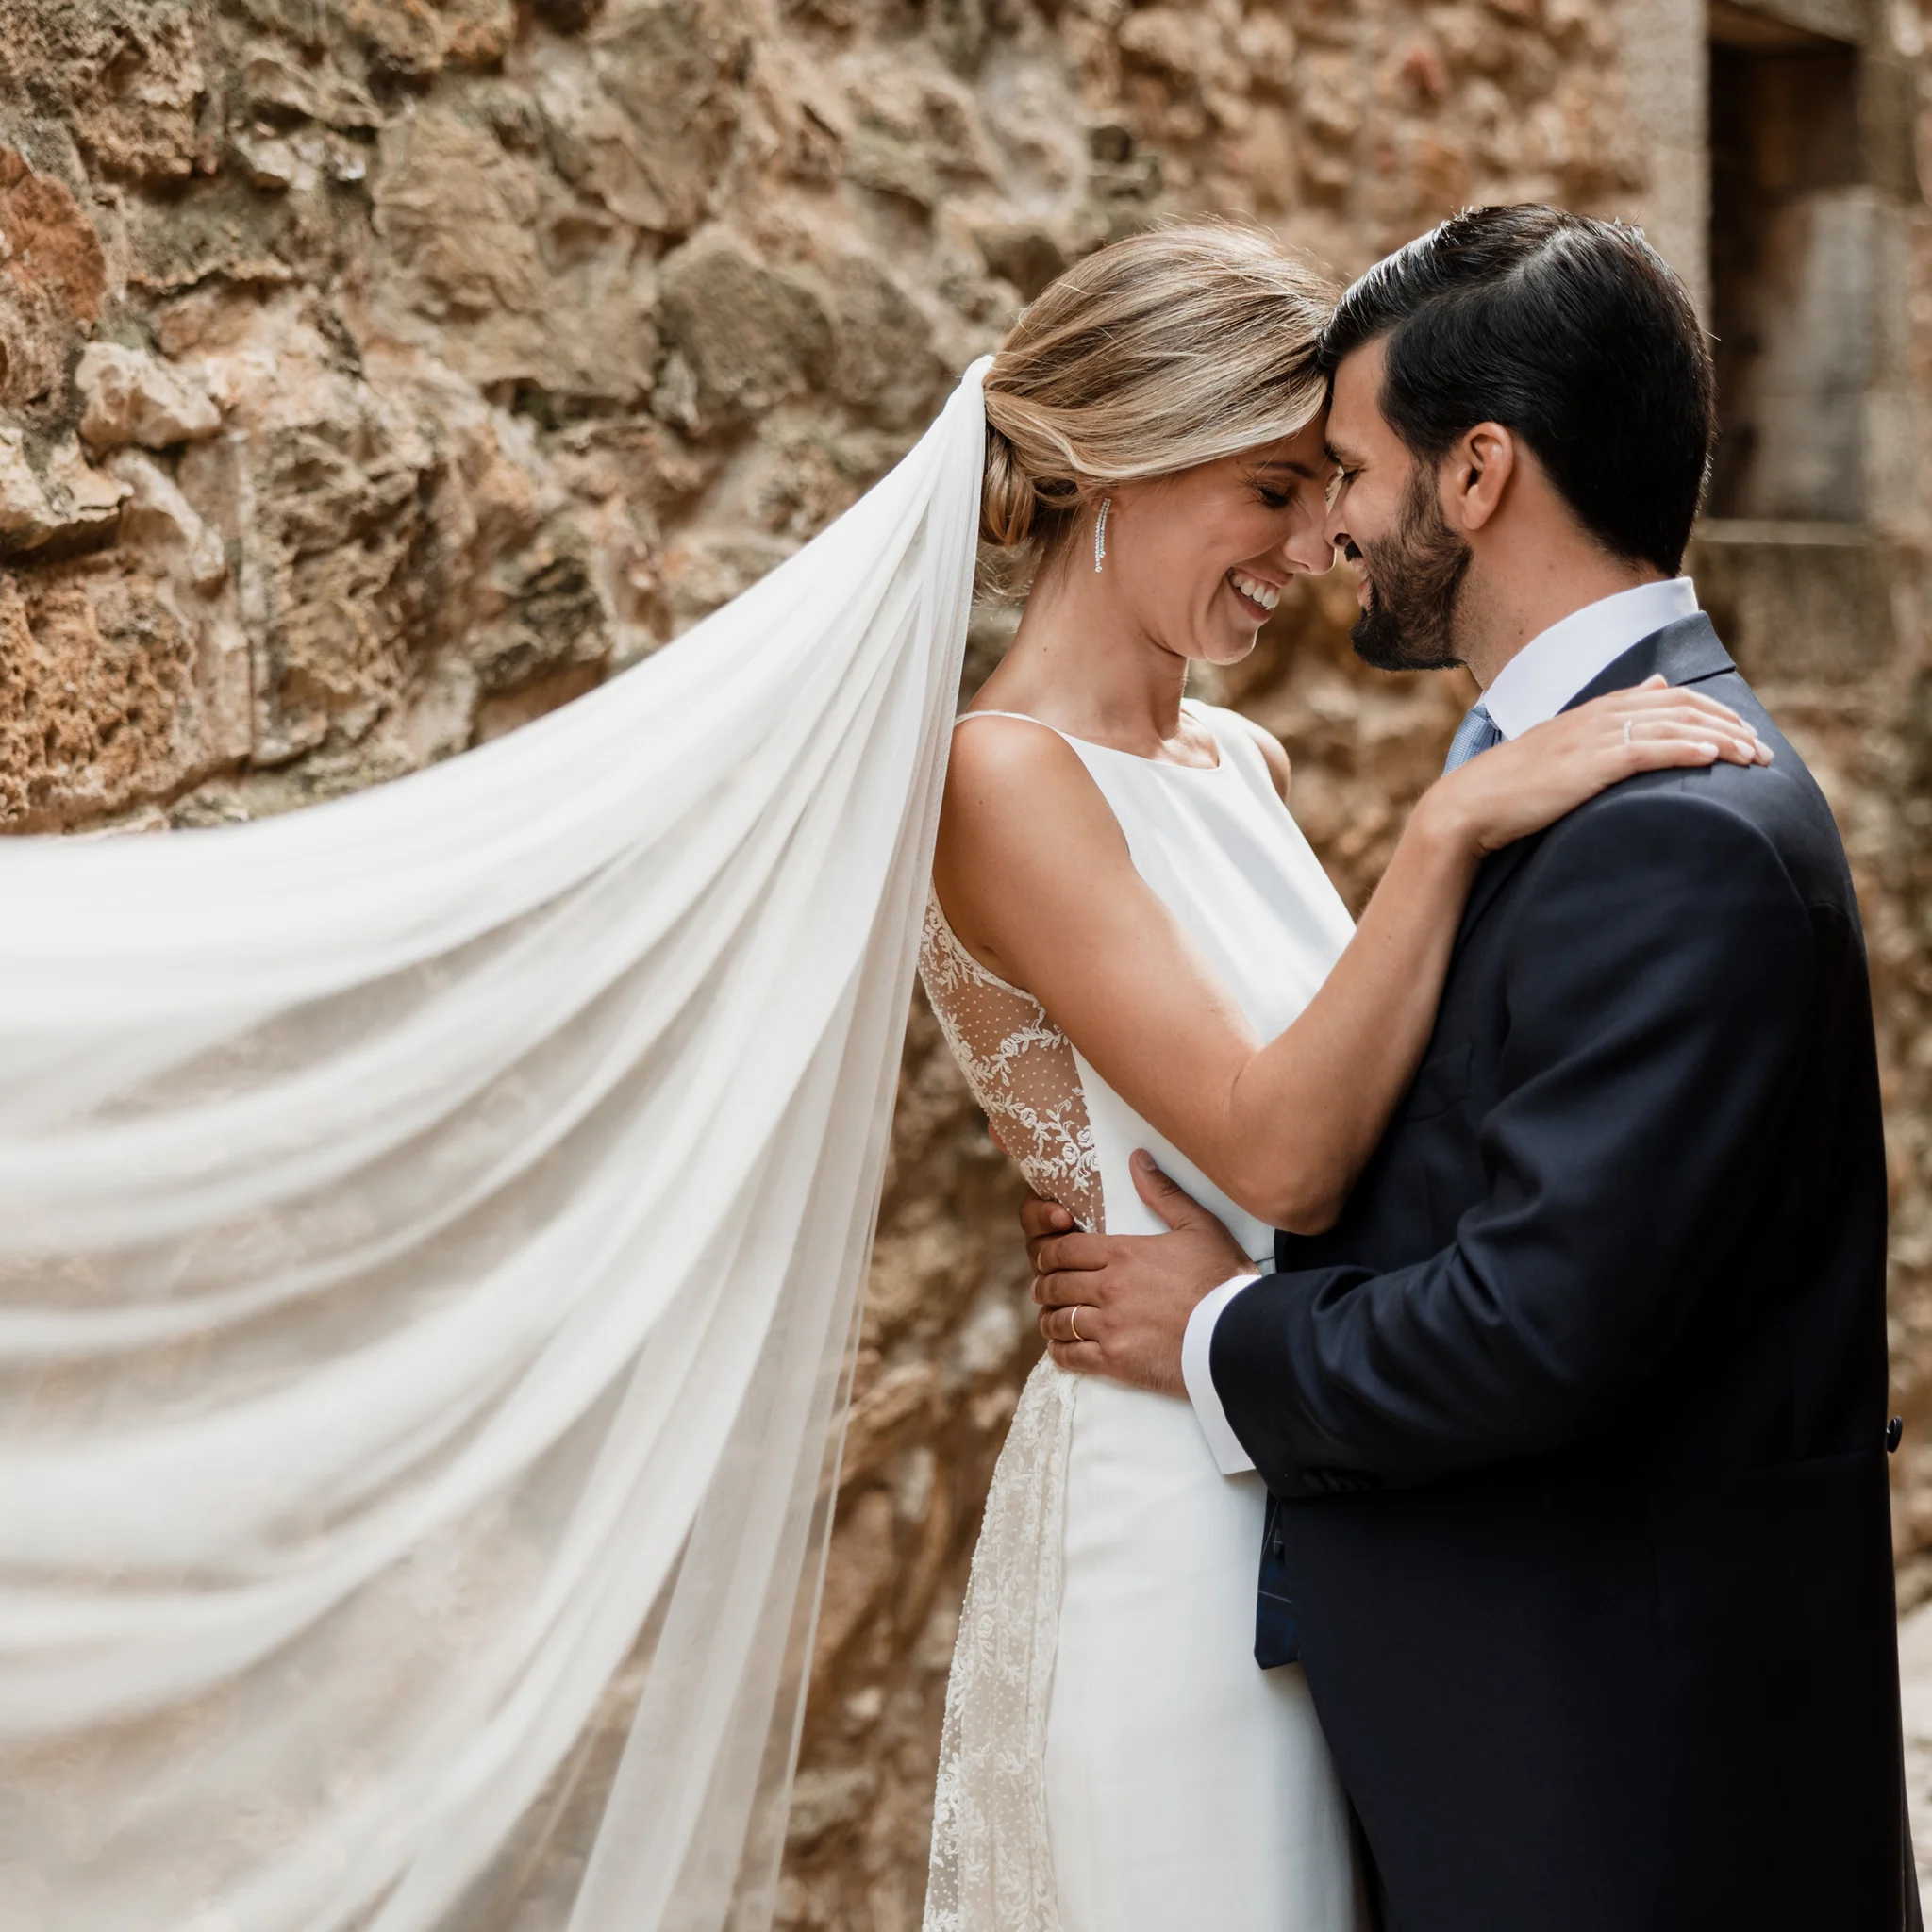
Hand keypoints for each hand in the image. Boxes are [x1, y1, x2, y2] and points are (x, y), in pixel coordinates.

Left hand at [1022, 1151, 1250, 1394]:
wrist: (1240, 1334)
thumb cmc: (1223, 1278)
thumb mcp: (1200, 1226)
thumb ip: (1164, 1193)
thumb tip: (1137, 1158)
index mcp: (1123, 1253)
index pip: (1064, 1249)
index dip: (1048, 1252)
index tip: (1046, 1257)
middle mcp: (1108, 1288)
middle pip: (1055, 1283)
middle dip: (1045, 1284)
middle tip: (1044, 1287)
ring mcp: (1109, 1326)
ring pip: (1058, 1320)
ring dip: (1050, 1318)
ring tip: (1053, 1318)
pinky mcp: (1116, 1361)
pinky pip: (1071, 1356)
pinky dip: (1059, 1351)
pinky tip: (1061, 1348)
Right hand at [1426, 676, 1773, 857]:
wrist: (1471, 805)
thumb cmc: (1512, 787)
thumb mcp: (1563, 747)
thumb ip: (1608, 721)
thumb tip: (1654, 690)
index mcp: (1593, 711)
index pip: (1667, 697)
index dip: (1711, 711)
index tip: (1743, 734)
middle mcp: (1598, 716)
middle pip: (1681, 707)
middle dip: (1729, 725)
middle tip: (1764, 753)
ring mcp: (1594, 737)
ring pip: (1673, 725)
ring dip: (1721, 739)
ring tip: (1754, 758)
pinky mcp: (1590, 764)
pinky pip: (1649, 749)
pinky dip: (1686, 748)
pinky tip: (1714, 756)